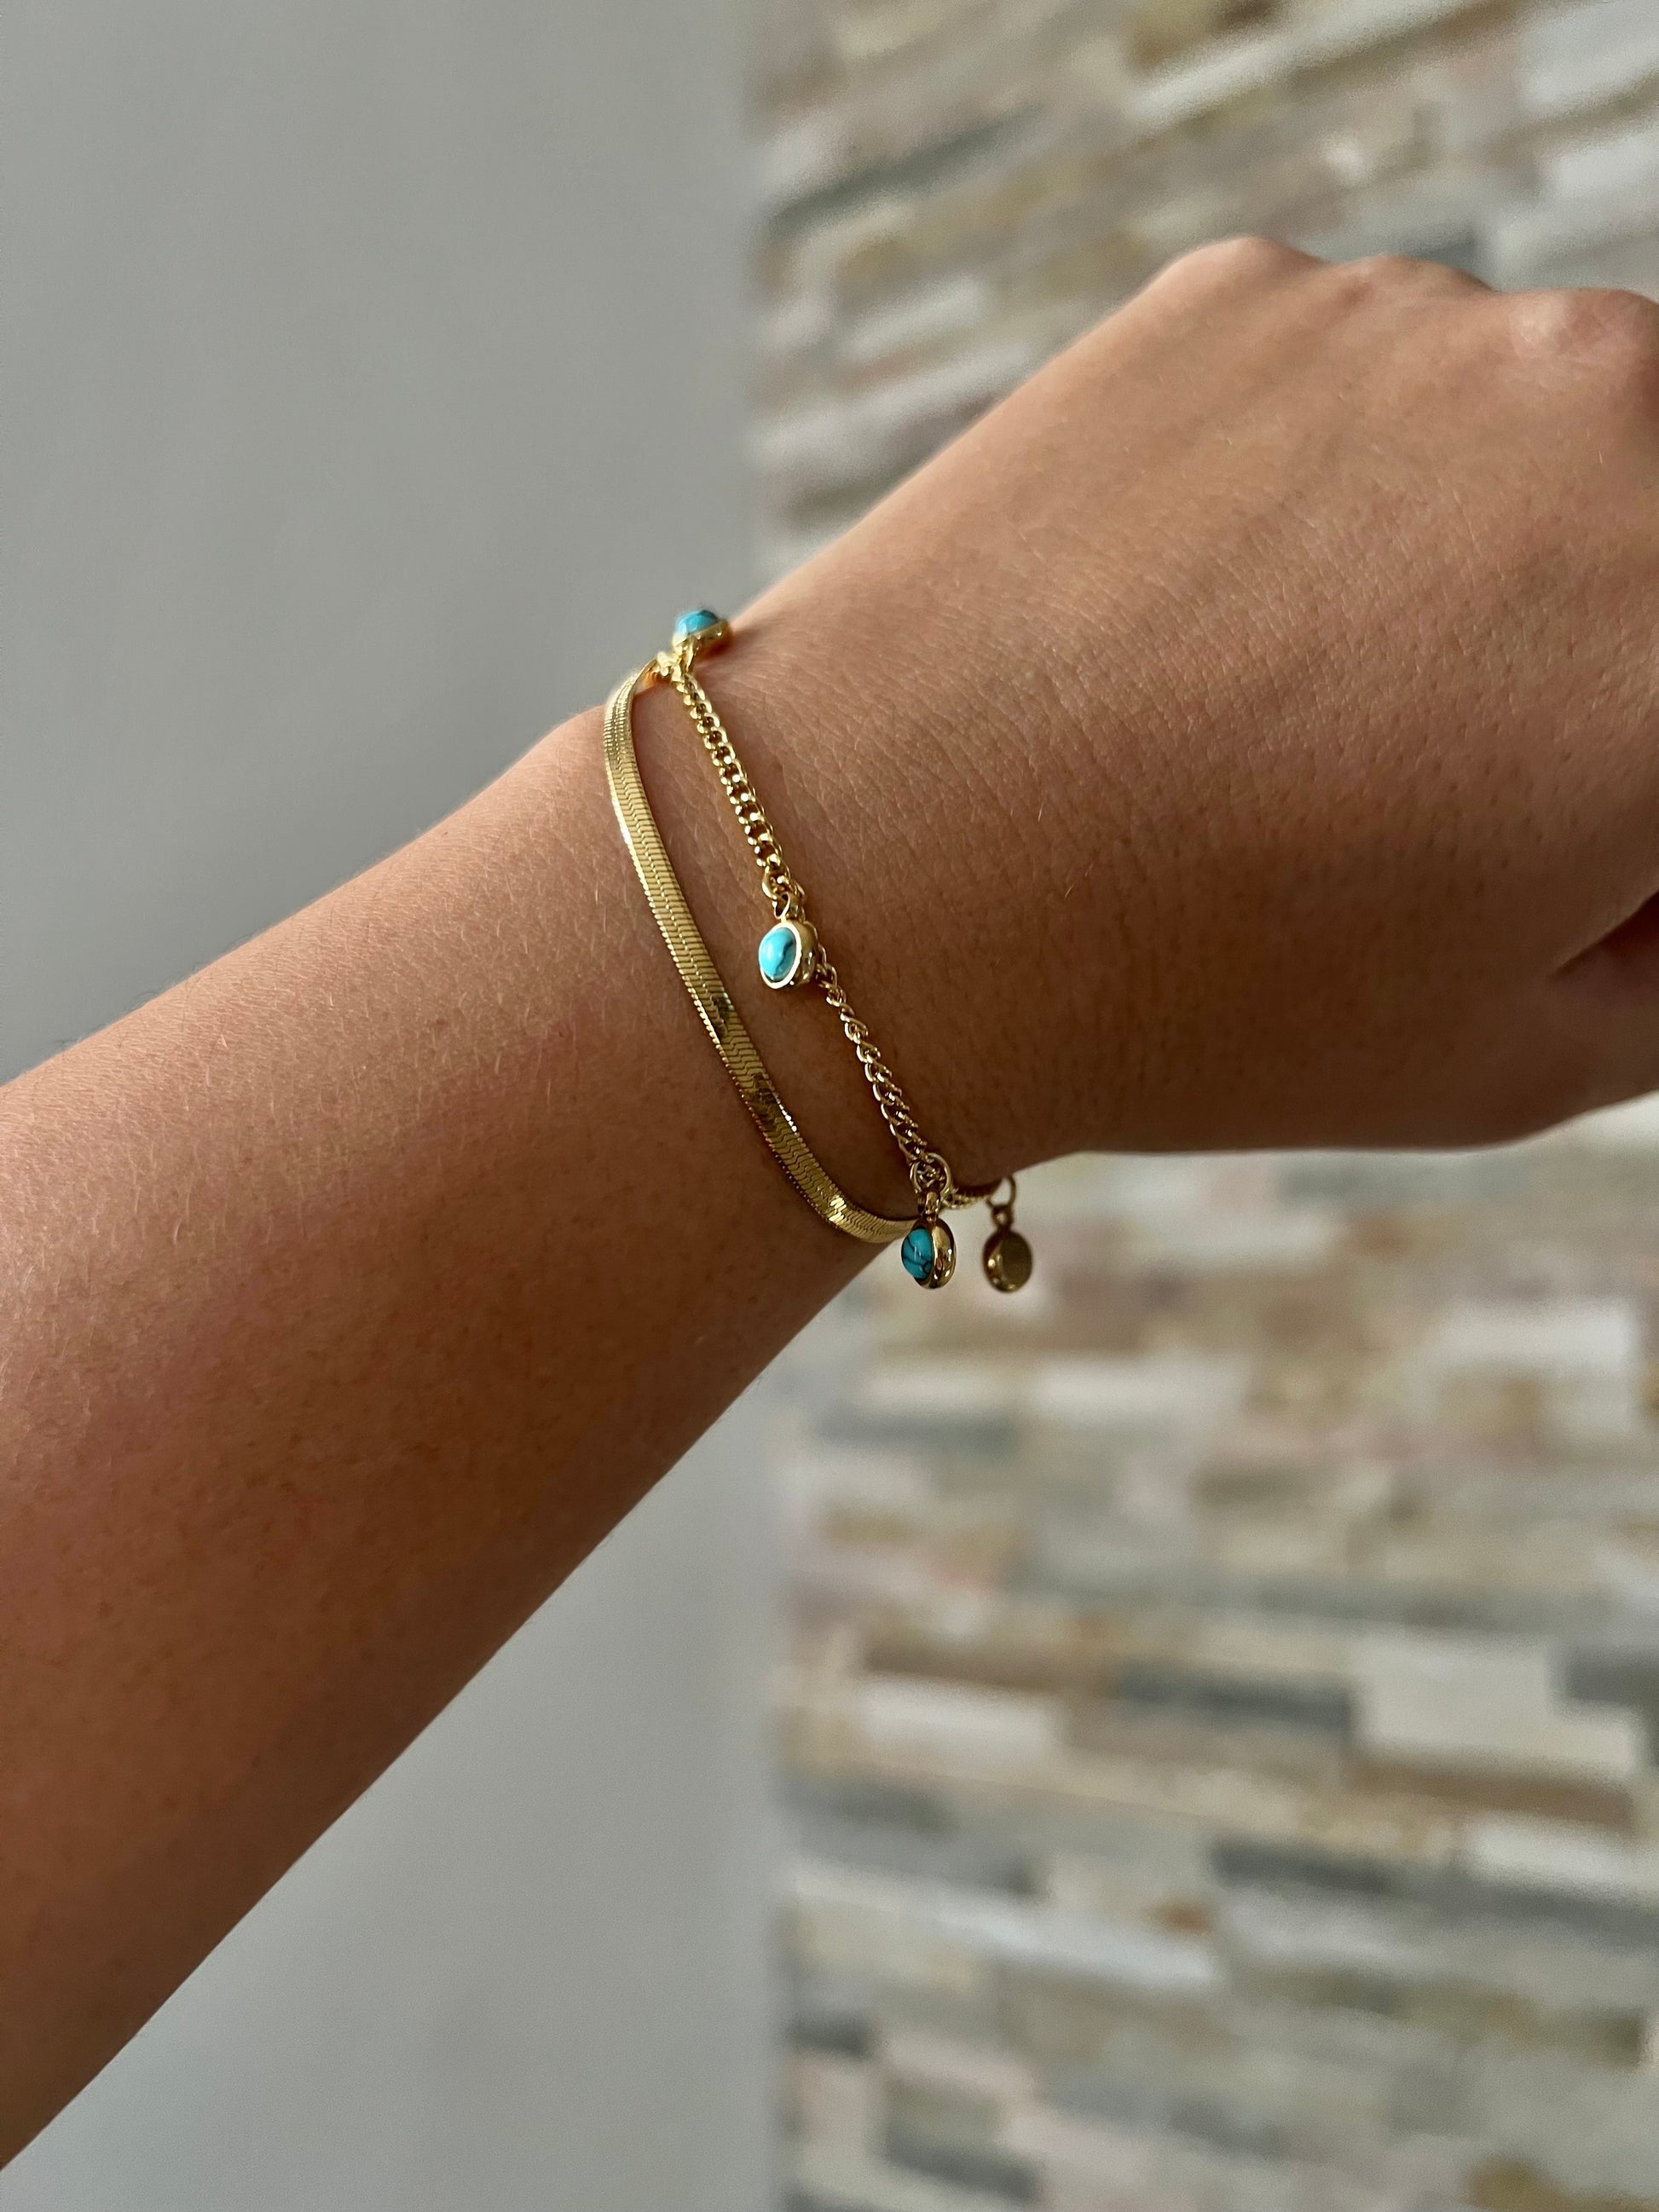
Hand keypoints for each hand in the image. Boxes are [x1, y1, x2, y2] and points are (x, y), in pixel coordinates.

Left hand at [719, 239, 1658, 1164]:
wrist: (877, 880)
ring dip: (1470, 537)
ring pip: (1527, 424)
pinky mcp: (1253, 291)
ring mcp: (1423, 330)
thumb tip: (1654, 835)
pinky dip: (1319, 474)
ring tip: (1291, 694)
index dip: (1631, 760)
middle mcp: (1614, 427)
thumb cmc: (1204, 1000)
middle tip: (1451, 755)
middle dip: (1609, 630)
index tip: (1557, 806)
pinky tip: (1195, 605)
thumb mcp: (1523, 1050)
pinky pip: (1358, 377)